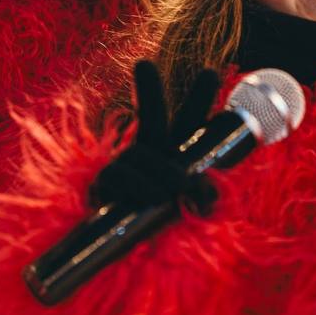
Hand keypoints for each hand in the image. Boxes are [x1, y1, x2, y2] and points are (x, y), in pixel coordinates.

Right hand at [88, 62, 220, 213]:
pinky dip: (140, 185)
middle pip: (149, 115)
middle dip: (147, 89)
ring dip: (163, 170)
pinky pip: (120, 174)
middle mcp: (148, 152)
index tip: (211, 72)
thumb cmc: (161, 224)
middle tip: (143, 64)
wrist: (121, 249)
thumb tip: (202, 184)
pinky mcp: (104, 182)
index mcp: (175, 152)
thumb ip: (206, 196)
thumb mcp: (194, 210)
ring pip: (140, 153)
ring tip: (176, 188)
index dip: (199, 99)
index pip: (189, 123)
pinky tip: (152, 197)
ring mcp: (124, 165)